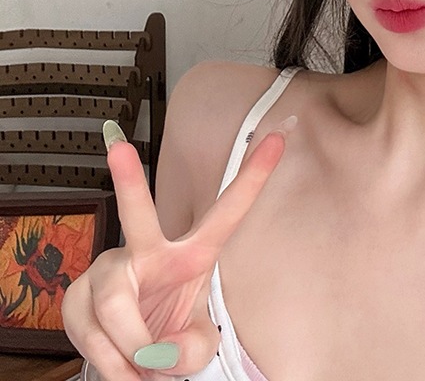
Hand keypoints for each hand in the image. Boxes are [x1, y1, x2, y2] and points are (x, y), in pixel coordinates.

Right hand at [63, 121, 291, 379]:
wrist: (132, 361)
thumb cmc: (171, 336)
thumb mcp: (195, 345)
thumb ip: (192, 349)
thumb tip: (158, 352)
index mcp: (193, 254)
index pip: (228, 212)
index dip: (254, 176)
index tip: (277, 137)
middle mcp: (147, 251)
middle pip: (137, 217)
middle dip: (129, 180)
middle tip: (118, 147)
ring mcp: (108, 269)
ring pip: (115, 306)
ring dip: (131, 349)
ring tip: (143, 367)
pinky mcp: (76, 294)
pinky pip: (92, 334)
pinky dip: (112, 365)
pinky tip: (122, 367)